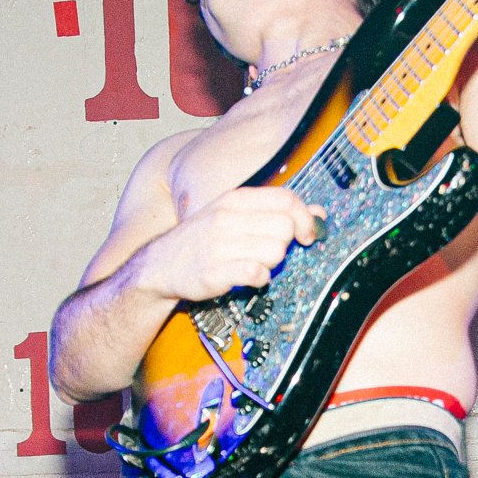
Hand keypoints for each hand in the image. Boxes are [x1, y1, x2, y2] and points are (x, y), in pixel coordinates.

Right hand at [135, 186, 325, 301]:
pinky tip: (248, 277)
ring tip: (254, 262)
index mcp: (235, 199)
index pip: (286, 199)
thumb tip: (319, 212)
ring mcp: (219, 244)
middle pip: (285, 228)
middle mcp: (227, 217)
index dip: (305, 218)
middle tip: (268, 251)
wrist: (159, 265)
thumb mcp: (236, 215)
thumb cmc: (203, 239)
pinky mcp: (215, 271)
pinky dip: (260, 279)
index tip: (307, 234)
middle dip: (286, 244)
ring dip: (272, 262)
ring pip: (276, 251)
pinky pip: (258, 274)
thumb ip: (276, 211)